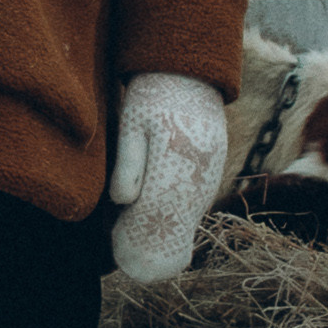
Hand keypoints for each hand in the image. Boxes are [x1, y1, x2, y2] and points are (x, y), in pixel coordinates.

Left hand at [108, 72, 227, 282]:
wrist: (189, 75)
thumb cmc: (152, 97)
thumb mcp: (132, 123)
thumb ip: (128, 163)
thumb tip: (123, 200)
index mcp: (176, 161)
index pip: (154, 213)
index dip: (134, 235)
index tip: (115, 245)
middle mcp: (199, 175)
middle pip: (173, 225)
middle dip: (147, 242)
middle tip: (121, 252)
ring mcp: (209, 178)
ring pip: (186, 220)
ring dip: (161, 232)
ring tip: (132, 236)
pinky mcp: (212, 176)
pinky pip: (193, 207)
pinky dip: (173, 217)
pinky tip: (151, 216)